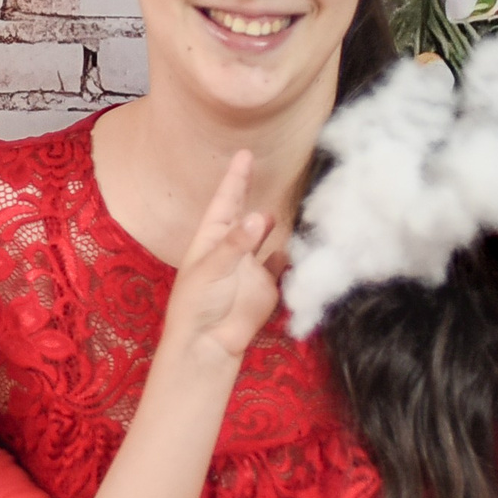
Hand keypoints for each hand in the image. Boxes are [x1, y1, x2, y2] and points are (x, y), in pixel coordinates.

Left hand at [160, 151, 278, 367]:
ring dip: (273, 226)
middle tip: (267, 174)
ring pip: (267, 239)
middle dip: (253, 196)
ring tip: (280, 215)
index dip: (236, 179)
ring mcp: (251, 267)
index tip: (245, 154)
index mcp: (211, 240)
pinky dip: (290, 254)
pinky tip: (298, 244)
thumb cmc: (199, 304)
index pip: (226, 202)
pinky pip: (282, 264)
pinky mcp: (268, 286)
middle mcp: (232, 249)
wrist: (210, 343)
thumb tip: (260, 215)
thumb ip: (237, 243)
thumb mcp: (212, 269)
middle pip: (246, 216)